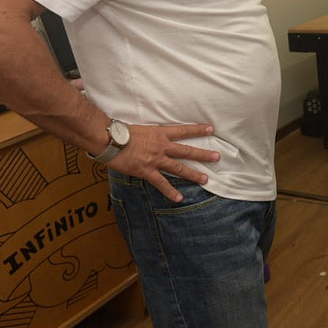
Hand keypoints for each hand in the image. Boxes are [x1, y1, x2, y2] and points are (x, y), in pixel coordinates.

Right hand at [105, 123, 219, 201]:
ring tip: (205, 179)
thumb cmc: (121, 132)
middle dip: (203, 154)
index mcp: (160, 133)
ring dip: (193, 174)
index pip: (183, 130)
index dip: (198, 129)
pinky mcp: (147, 171)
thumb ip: (151, 134)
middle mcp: (162, 146)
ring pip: (179, 168)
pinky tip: (179, 198)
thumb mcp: (141, 128)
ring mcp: (156, 160)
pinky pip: (161, 183)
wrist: (110, 140)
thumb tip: (153, 136)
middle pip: (187, 150)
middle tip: (217, 157)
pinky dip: (170, 191)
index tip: (211, 128)